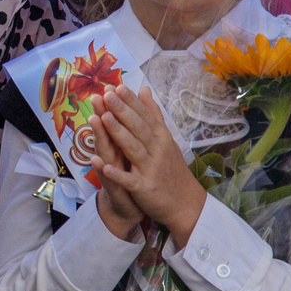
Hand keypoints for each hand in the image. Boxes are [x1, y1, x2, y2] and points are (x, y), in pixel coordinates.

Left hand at [91, 88, 207, 245]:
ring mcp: (151, 169)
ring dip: (119, 134)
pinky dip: (117, 174)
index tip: (117, 86)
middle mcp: (157, 151)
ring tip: (104, 118)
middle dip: (122, 111)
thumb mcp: (166, 139)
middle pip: (138, 128)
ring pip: (133, 149)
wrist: (186, 203)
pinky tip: (104, 166)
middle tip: (107, 95)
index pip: (145, 116)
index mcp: (161, 138)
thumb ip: (152, 114)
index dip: (131, 102)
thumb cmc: (171, 168)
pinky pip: (129, 180)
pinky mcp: (144, 188)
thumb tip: (144, 89)